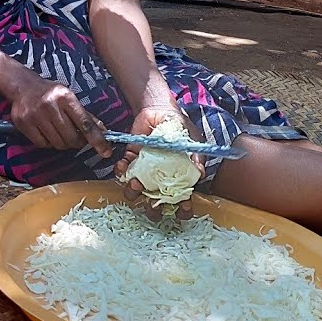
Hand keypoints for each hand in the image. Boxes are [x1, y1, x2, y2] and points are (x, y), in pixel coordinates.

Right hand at [7, 74, 111, 157]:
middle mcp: (50, 106)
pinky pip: (43, 144)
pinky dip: (48, 143)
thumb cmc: (50, 93)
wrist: (22, 86)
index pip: (85, 123)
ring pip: (58, 143)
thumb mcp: (69, 97)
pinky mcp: (24, 123)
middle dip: (77, 142)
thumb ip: (84, 114)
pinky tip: (47, 133)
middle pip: (71, 138)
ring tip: (60, 133)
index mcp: (65, 97)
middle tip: (76, 139)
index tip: (105, 152)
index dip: (97, 139)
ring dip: (63, 143)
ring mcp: (36, 115)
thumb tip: (102, 131)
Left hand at [115, 105, 205, 220]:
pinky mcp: (130, 161)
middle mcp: (160, 179)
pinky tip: (122, 164)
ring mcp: (144, 172)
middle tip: (152, 204)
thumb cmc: (179, 126)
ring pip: (136, 192)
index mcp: (178, 178)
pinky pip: (122, 172)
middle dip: (153, 210)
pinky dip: (120, 171)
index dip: (183, 210)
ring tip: (135, 182)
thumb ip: (196, 156)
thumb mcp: (191, 140)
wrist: (159, 109)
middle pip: (156, 204)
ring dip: (133, 192)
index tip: (182, 210)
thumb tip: (201, 172)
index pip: (183, 200)